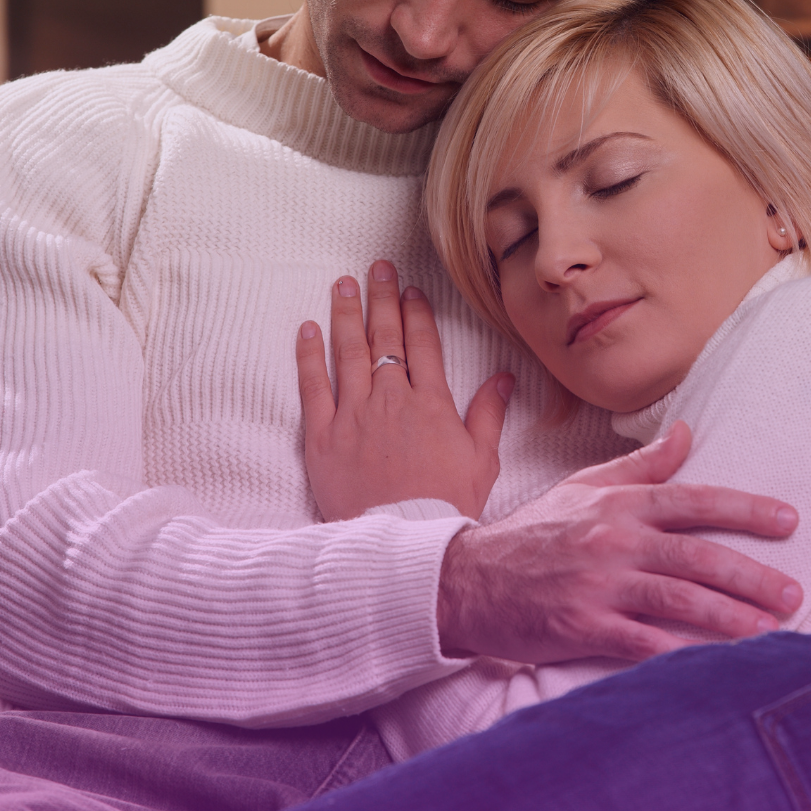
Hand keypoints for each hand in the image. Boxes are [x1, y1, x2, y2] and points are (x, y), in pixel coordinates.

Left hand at [298, 261, 508, 520]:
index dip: (415, 312)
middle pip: (384, 338)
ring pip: (347, 353)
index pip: (422, 344)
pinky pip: (313, 387)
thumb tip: (503, 378)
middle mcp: (391, 400)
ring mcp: (353, 415)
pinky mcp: (322, 437)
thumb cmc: (445, 504)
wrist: (404, 542)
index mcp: (430, 403)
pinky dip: (309, 356)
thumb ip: (488, 414)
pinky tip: (307, 330)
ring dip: (345, 314)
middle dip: (381, 299)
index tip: (410, 288)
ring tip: (343, 284)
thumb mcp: (481, 460)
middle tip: (376, 268)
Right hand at [437, 422, 803, 663]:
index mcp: (619, 504)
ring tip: (770, 631)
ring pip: (678, 600)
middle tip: (794, 592)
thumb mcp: (584, 486)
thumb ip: (640, 464)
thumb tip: (687, 432)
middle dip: (752, 575)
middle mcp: (614, 540)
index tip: (789, 521)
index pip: (695, 500)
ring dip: (730, 617)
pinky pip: (642, 643)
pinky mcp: (583, 627)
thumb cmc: (532, 533)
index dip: (746, 510)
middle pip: (697, 556)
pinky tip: (713, 666)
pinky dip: (681, 655)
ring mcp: (599, 585)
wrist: (468, 580)